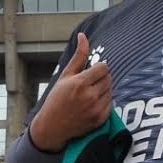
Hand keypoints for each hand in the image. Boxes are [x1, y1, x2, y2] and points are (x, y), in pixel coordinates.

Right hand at [30, 33, 112, 152]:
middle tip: (89, 84)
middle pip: (109, 78)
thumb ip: (78, 56)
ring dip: (103, 89)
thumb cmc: (56, 99)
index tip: (90, 73)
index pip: (104, 67)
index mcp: (80, 83)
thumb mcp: (65, 75)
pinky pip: (111, 103)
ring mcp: (96, 109)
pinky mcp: (100, 120)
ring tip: (89, 94)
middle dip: (101, 78)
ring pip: (110, 90)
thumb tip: (83, 35)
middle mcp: (90, 96)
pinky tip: (92, 104)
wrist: (52, 127)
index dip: (98, 68)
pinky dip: (104, 101)